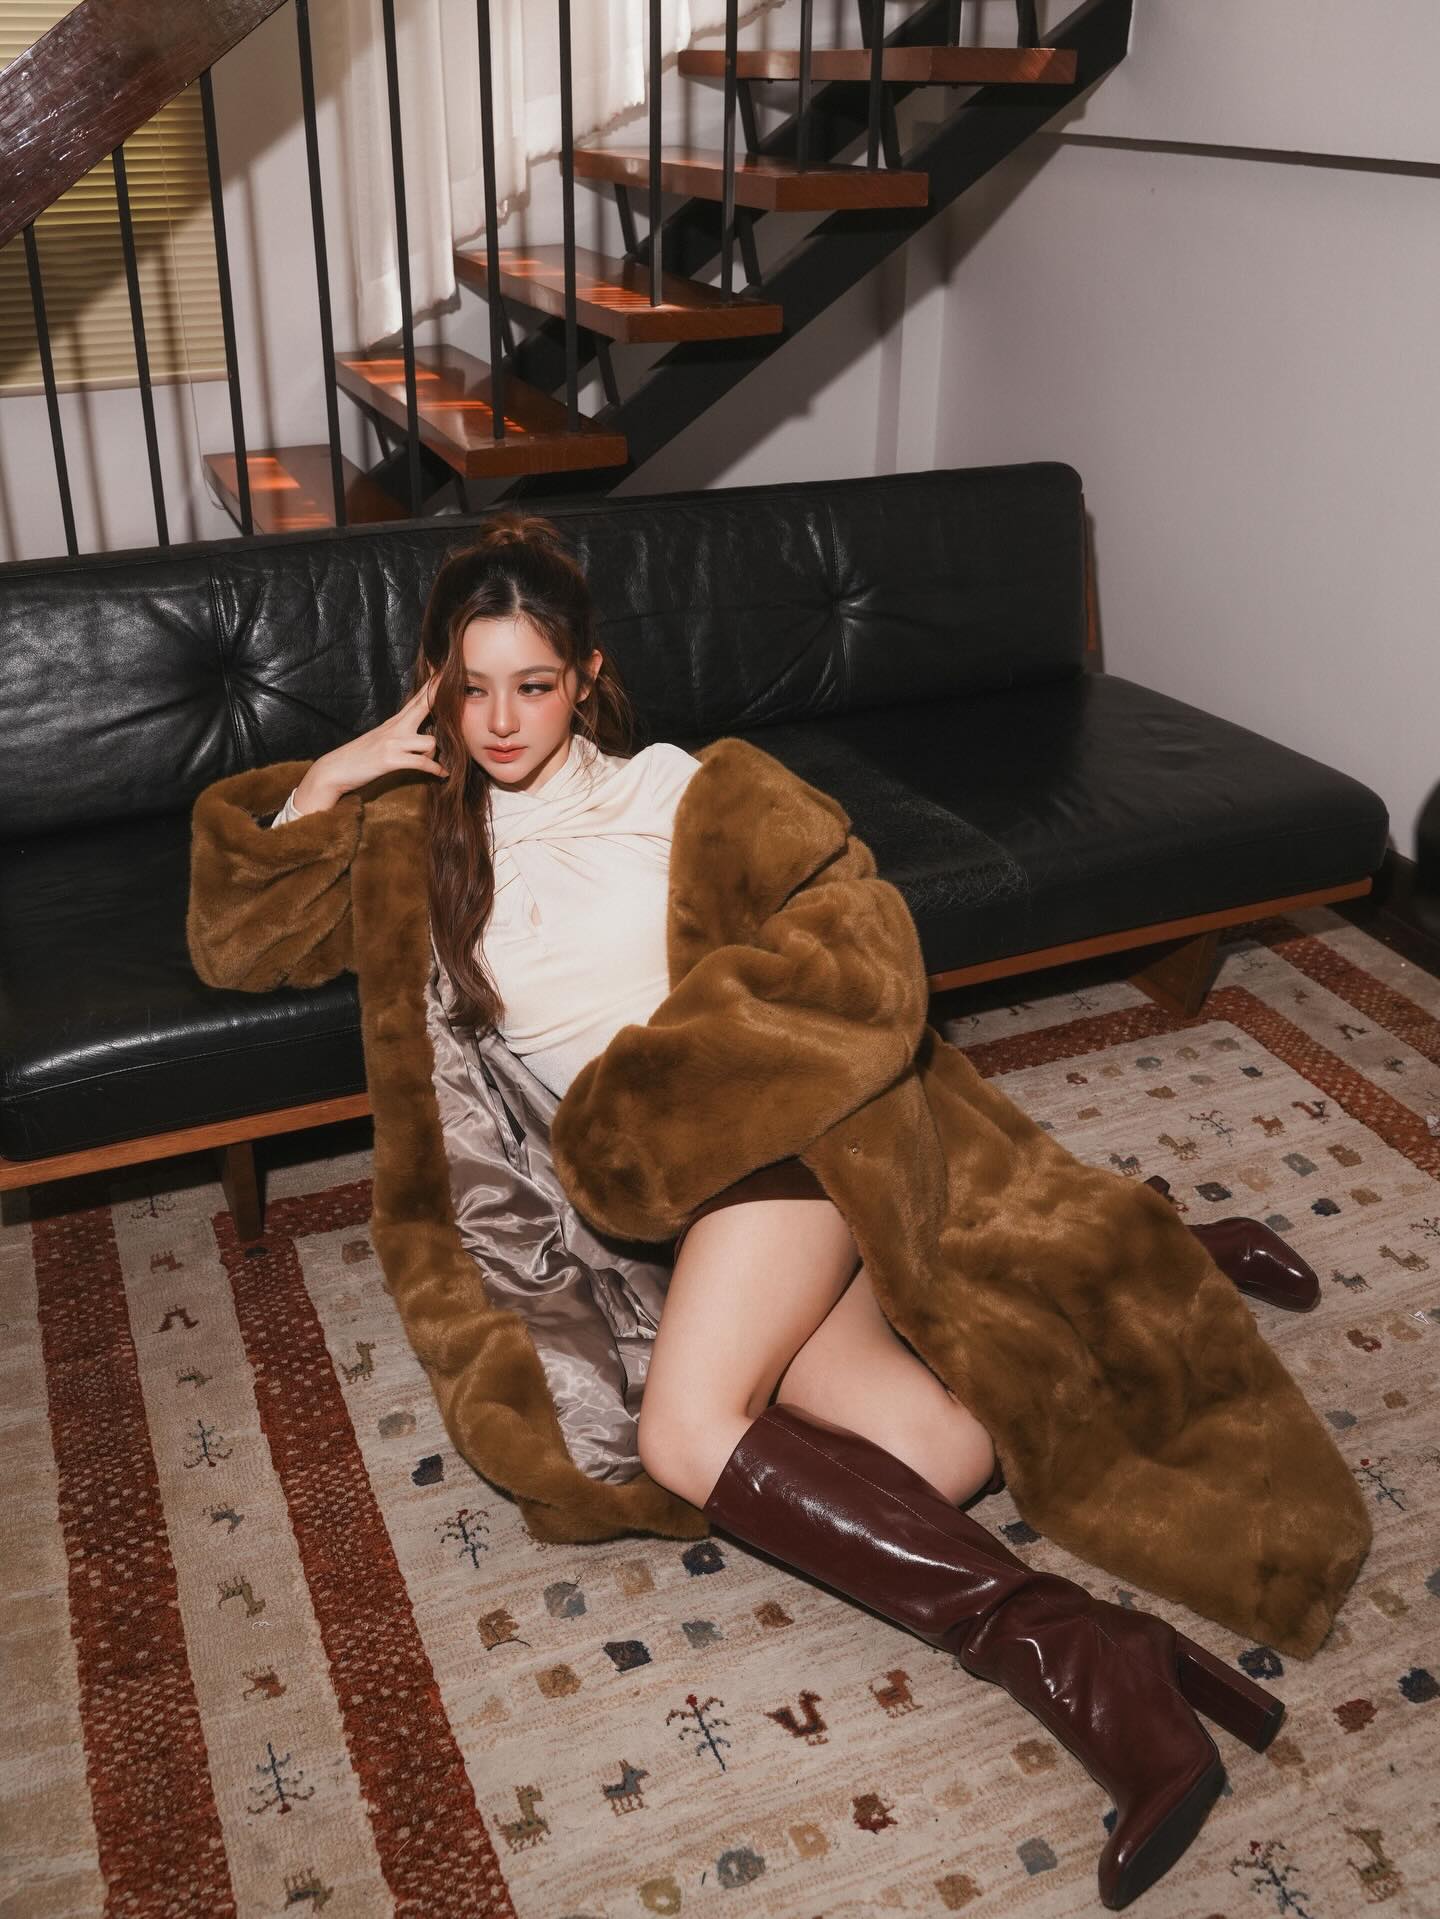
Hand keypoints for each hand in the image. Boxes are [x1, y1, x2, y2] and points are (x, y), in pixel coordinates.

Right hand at [292, 674, 444, 813]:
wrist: (335, 770)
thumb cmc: (360, 757)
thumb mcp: (382, 739)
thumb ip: (402, 734)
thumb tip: (423, 736)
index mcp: (395, 722)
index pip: (417, 698)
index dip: (432, 683)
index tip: (444, 667)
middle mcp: (395, 727)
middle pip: (423, 704)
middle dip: (439, 692)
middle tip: (456, 679)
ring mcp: (393, 742)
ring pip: (430, 741)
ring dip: (434, 755)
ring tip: (434, 764)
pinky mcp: (391, 759)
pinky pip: (422, 762)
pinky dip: (434, 770)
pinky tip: (442, 774)